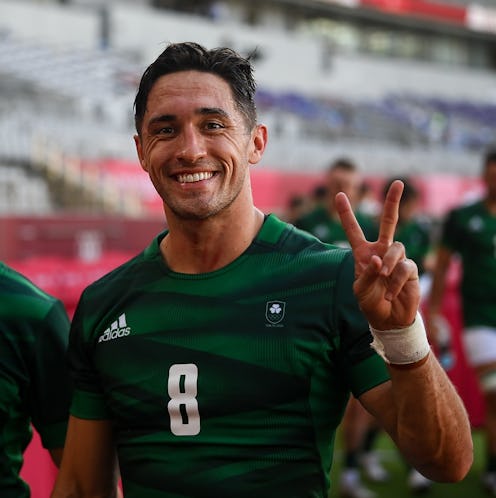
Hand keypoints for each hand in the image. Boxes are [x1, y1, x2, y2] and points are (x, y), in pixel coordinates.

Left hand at [335, 179, 419, 329]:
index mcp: (363, 253)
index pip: (353, 230)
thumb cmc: (371, 303)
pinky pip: (405, 267)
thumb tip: (378, 259)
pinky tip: (391, 293)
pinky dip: (396, 280)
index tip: (339, 194)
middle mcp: (381, 251)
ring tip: (383, 278)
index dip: (346, 213)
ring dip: (388, 263)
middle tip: (398, 182)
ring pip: (396, 248)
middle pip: (388, 222)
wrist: (389, 320)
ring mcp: (397, 258)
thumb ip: (366, 274)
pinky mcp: (411, 269)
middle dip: (392, 202)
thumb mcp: (360, 291)